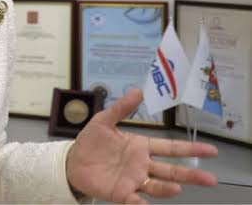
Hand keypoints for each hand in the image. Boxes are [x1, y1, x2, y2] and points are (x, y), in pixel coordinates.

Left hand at [66, 89, 217, 203]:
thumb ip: (121, 108)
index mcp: (141, 146)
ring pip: (157, 186)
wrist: (73, 160)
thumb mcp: (104, 120)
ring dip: (168, 188)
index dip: (190, 149)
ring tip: (178, 187)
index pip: (170, 148)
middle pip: (171, 170)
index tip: (211, 150)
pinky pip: (135, 201)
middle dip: (190, 174)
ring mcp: (134, 180)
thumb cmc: (91, 141)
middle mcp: (142, 165)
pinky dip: (142, 204)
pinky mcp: (121, 194)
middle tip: (211, 179)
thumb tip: (138, 91)